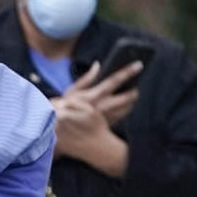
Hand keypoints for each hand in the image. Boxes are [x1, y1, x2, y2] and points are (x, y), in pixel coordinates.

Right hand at [51, 62, 139, 176]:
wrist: (57, 133)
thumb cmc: (61, 110)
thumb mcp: (70, 92)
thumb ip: (85, 79)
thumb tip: (97, 65)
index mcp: (93, 95)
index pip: (114, 80)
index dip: (127, 71)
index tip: (138, 64)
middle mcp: (101, 107)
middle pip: (126, 97)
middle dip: (134, 91)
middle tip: (136, 86)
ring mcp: (105, 117)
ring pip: (126, 108)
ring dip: (131, 101)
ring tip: (132, 95)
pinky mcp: (106, 125)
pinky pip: (121, 116)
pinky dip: (125, 110)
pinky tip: (125, 106)